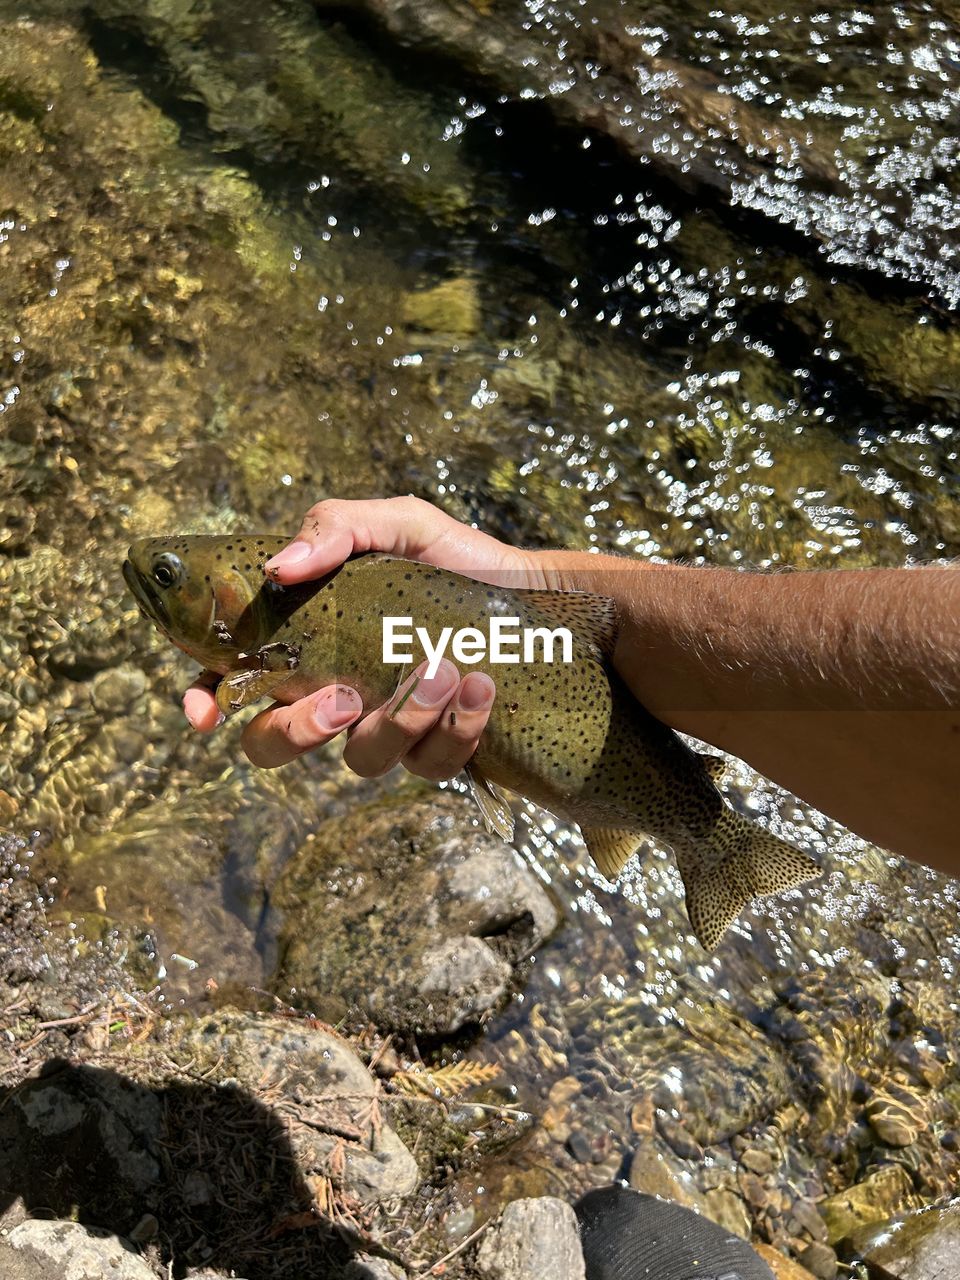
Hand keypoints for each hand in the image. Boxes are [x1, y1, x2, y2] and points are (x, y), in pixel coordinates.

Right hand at [183, 497, 541, 778]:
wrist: (529, 590)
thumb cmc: (451, 559)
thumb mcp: (396, 524)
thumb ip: (336, 529)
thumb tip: (281, 567)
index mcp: (308, 645)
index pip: (235, 683)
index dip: (207, 701)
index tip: (205, 711)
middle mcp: (337, 695)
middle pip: (277, 745)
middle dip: (299, 732)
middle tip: (343, 699)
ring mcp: (387, 730)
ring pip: (363, 759)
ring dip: (399, 720)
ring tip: (441, 669)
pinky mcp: (441, 750)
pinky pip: (432, 764)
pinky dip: (456, 729)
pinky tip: (480, 688)